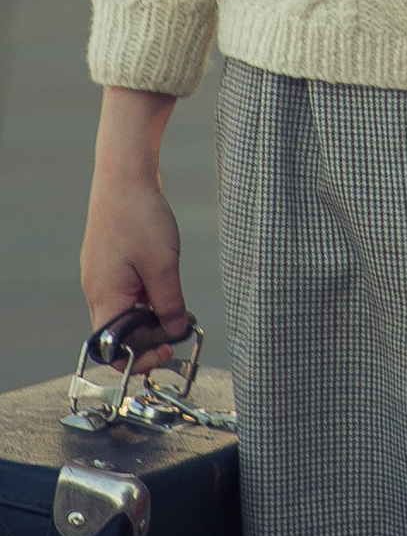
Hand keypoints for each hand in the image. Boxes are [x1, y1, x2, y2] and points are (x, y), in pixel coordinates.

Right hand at [84, 88, 190, 350]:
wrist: (125, 177)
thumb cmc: (140, 217)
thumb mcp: (163, 266)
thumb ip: (169, 305)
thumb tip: (175, 332)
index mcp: (104, 297)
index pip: (111, 349)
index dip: (138, 358)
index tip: (168, 353)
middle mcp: (98, 291)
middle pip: (120, 334)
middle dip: (150, 339)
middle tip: (180, 331)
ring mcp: (103, 277)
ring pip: (126, 313)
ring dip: (151, 318)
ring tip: (179, 310)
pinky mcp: (112, 265)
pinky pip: (128, 294)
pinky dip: (147, 299)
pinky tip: (167, 288)